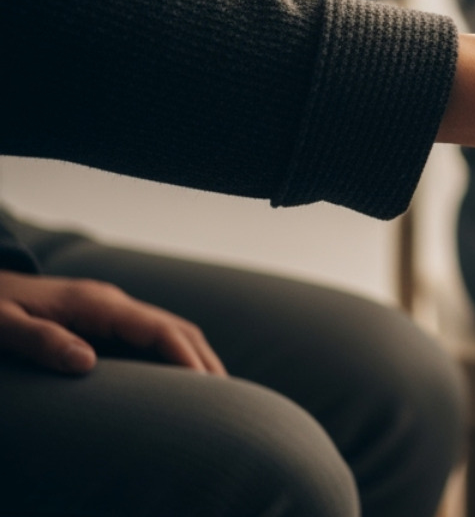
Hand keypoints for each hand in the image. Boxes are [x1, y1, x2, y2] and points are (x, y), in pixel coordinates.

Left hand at [0, 271, 223, 375]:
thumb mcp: (5, 326)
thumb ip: (44, 341)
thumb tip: (87, 363)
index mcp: (98, 303)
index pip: (160, 328)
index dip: (187, 357)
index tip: (207, 387)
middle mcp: (113, 303)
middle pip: (176, 327)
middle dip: (204, 359)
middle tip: (228, 397)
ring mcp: (111, 310)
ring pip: (169, 331)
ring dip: (194, 357)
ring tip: (214, 393)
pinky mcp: (105, 321)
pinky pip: (151, 338)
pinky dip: (174, 357)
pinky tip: (179, 381)